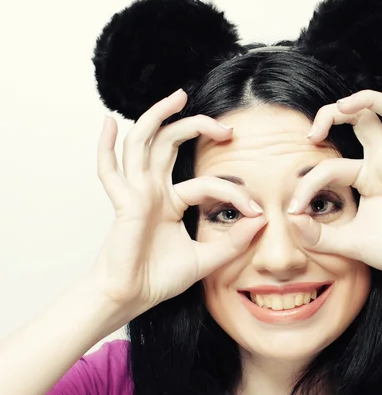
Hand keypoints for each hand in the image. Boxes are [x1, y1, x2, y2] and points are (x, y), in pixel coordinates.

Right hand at [89, 89, 265, 313]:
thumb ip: (234, 242)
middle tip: (225, 126)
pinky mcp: (124, 203)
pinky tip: (109, 123)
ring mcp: (136, 193)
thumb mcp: (207, 258)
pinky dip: (106, 146)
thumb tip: (262, 220)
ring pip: (143, 143)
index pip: (205, 182)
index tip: (257, 210)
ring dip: (158, 116)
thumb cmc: (160, 279)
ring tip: (178, 96)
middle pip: (170, 144)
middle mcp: (153, 191)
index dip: (233, 191)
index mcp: (170, 202)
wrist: (132, 297)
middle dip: (195, 127)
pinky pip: (109, 170)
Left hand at [287, 89, 381, 280]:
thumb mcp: (343, 243)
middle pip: (362, 116)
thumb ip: (316, 235)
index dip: (307, 182)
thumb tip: (291, 217)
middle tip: (314, 132)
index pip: (329, 165)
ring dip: (367, 100)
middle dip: (334, 113)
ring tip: (343, 108)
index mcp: (365, 176)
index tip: (294, 209)